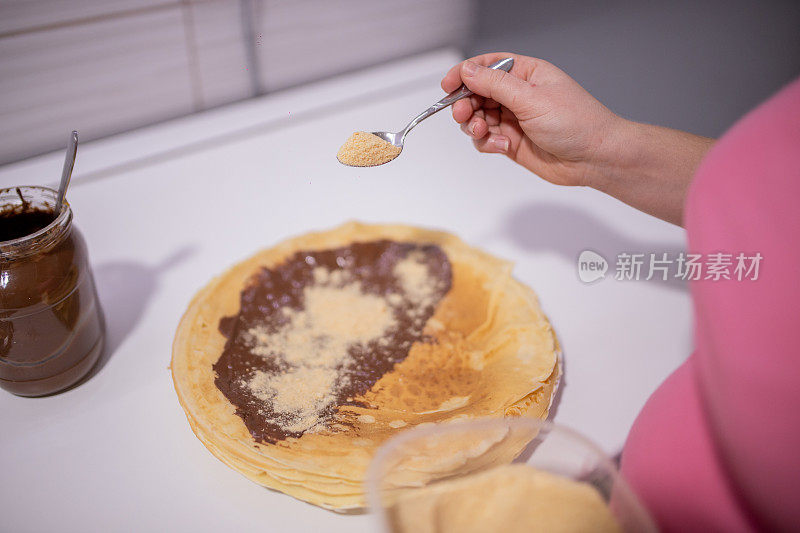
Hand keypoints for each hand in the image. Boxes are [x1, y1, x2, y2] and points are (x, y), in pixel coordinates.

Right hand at [442, 53, 713, 224]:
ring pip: (477, 119)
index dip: (465, 73)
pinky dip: (486, 143)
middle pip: (476, 94)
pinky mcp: (511, 142)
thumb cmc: (576, 122)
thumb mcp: (531, 97)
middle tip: (464, 114)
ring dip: (474, 126)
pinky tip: (500, 146)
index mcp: (525, 74)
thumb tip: (468, 71)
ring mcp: (513, 119)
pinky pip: (485, 140)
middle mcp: (518, 95)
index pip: (487, 66)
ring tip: (483, 132)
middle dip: (466, 104)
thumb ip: (495, 84)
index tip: (448, 85)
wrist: (594, 158)